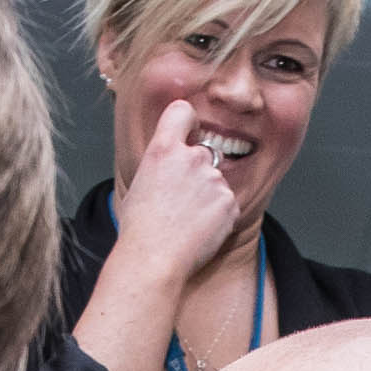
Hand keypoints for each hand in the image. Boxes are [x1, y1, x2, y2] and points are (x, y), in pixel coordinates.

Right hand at [111, 98, 245, 284]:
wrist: (154, 258)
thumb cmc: (141, 229)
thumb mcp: (141, 181)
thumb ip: (163, 163)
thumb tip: (173, 162)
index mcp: (163, 149)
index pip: (182, 111)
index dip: (188, 121)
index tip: (189, 133)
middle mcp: (191, 157)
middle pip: (202, 153)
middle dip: (197, 172)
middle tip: (180, 200)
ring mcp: (213, 179)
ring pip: (215, 181)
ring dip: (207, 196)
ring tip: (187, 220)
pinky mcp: (230, 201)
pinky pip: (227, 203)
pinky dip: (218, 215)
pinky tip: (199, 230)